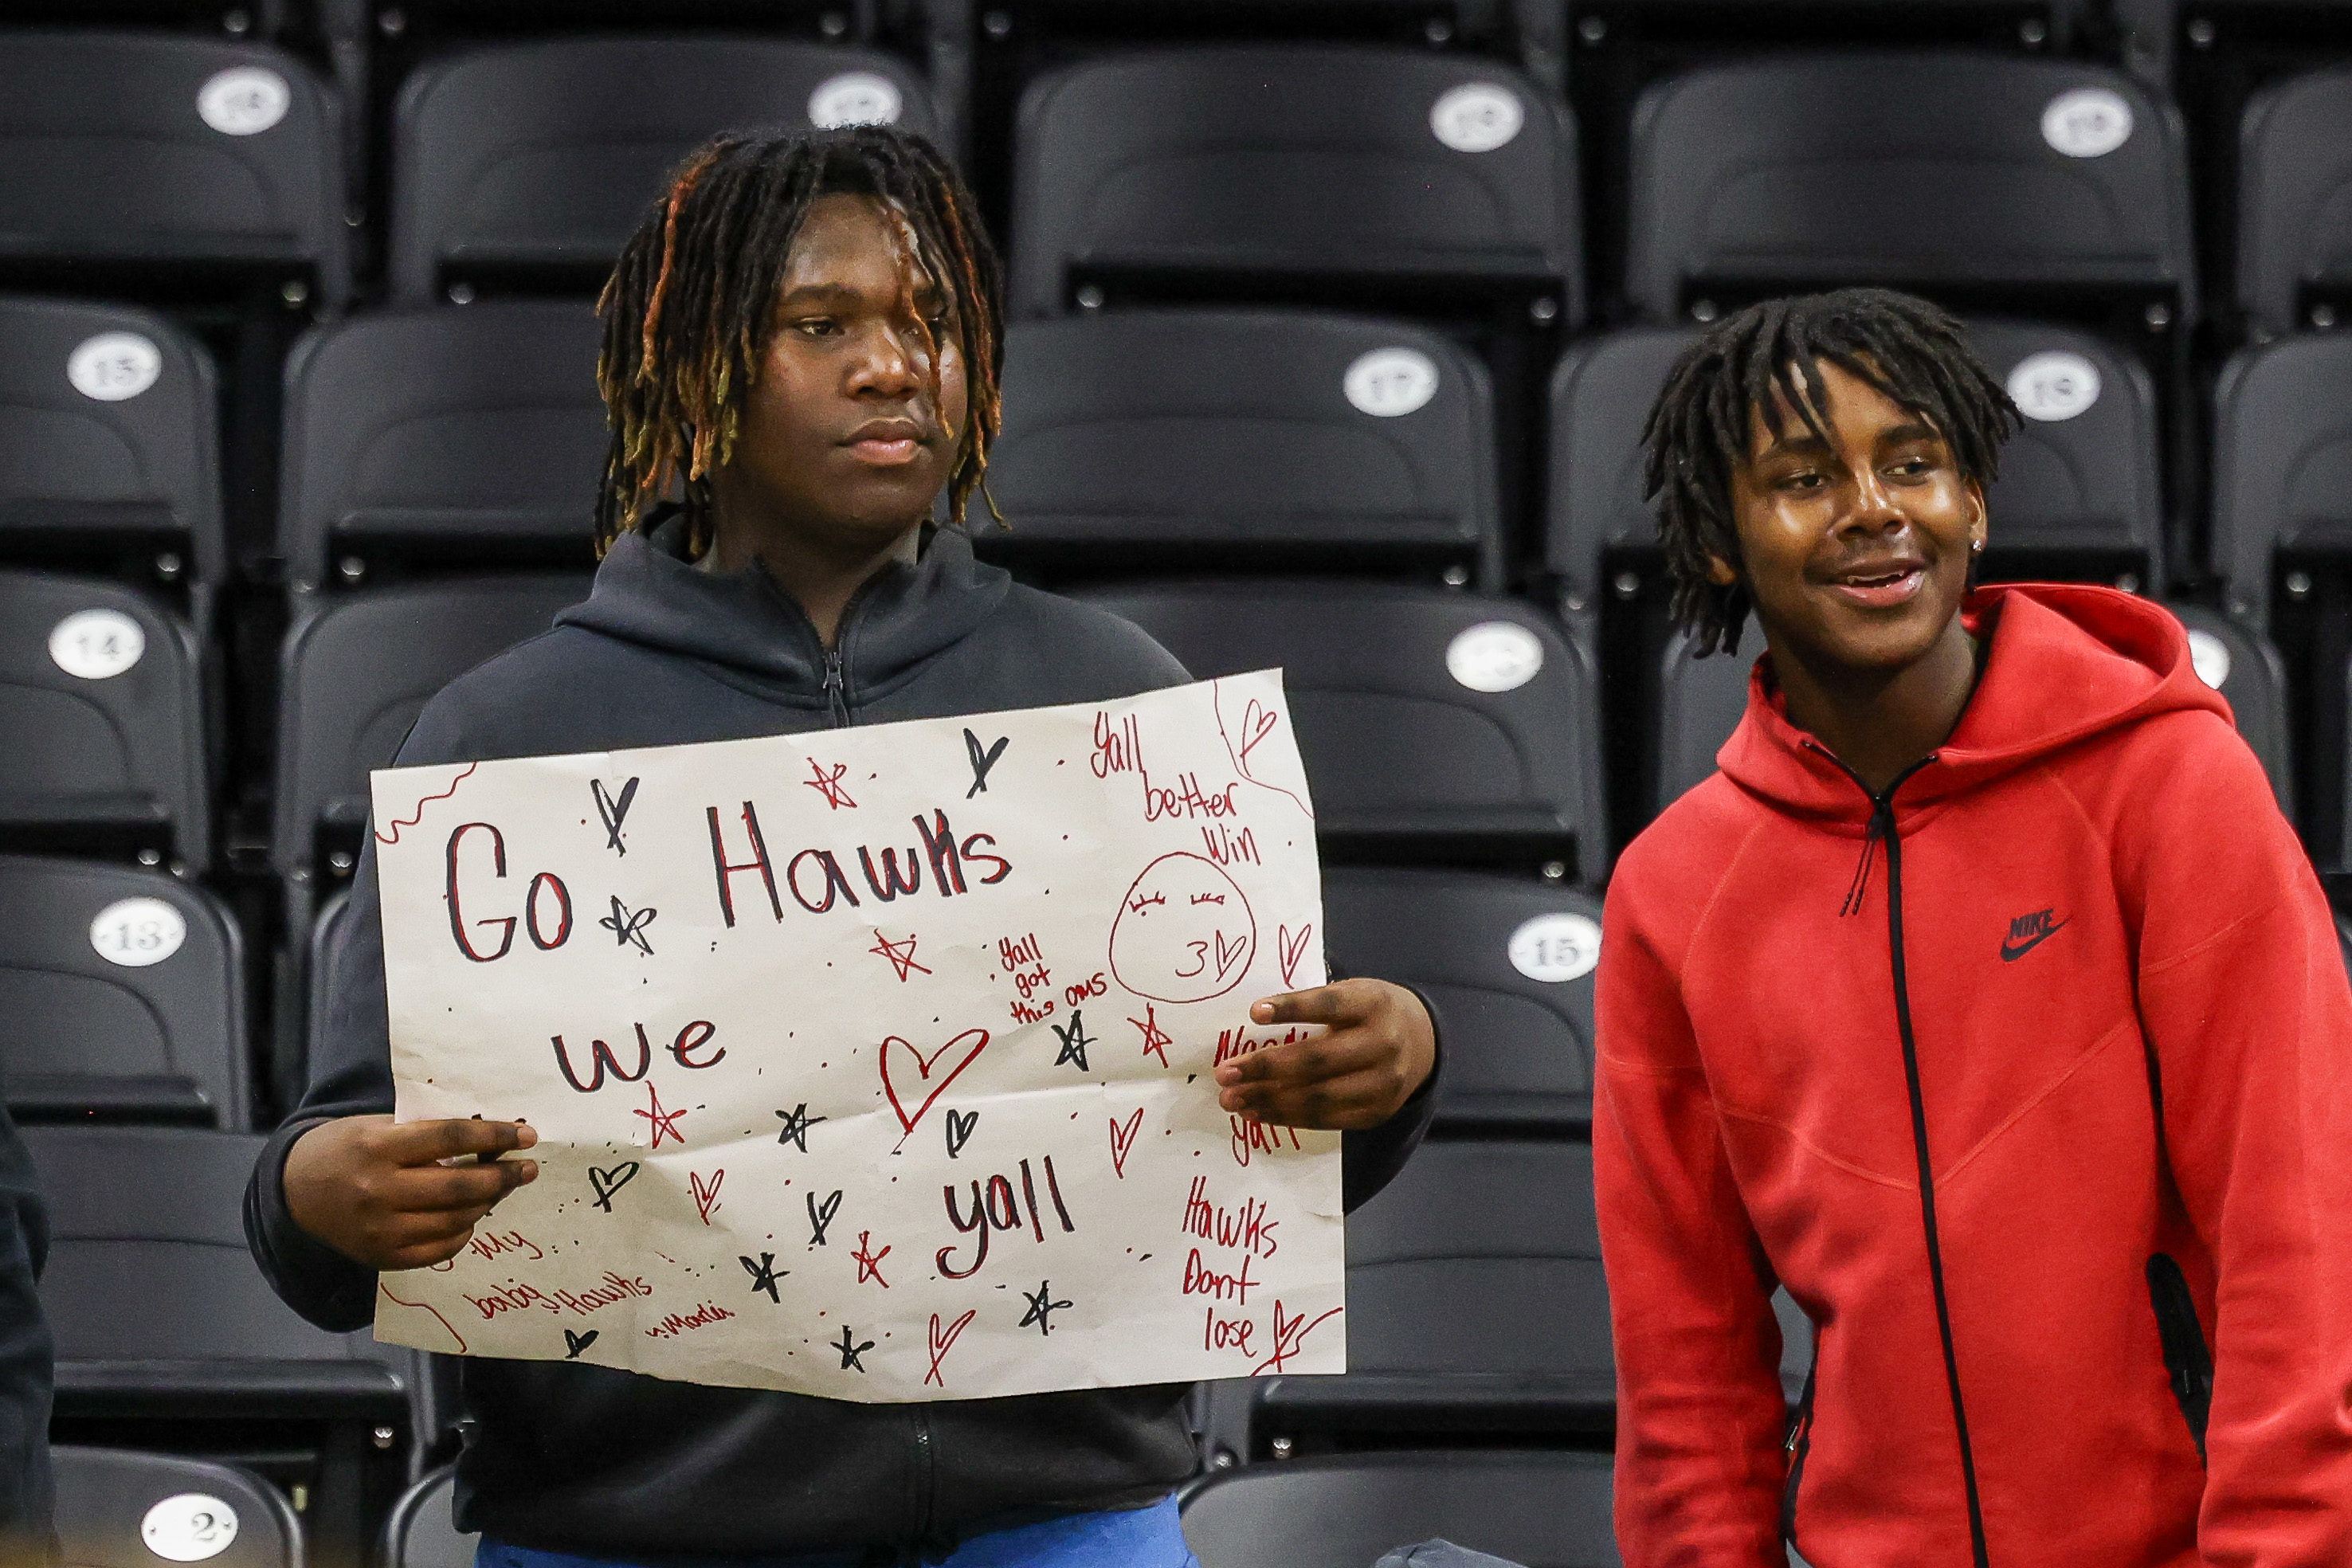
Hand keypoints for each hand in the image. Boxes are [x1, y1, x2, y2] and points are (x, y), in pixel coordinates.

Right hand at [283, 1115, 538, 1270]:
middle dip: (503, 1176)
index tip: (526, 1135)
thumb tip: (491, 1140)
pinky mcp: (381, 1257)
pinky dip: (463, 1232)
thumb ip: (427, 1134)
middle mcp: (378, 1191)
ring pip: (455, 1220)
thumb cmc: (347, 1148)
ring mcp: (379, 1230)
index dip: (494, 1136)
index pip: (450, 1138)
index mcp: (377, 1147)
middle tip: (528, 1168)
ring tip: (503, 1188)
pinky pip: (439, 1249)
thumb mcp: (380, 1126)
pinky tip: (473, 1216)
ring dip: (488, 1203)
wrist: (295, 1191)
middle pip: (458, 1186)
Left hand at [1213, 979, 1435, 1130]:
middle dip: (1265, 1068)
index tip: (1253, 1013)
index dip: (1292, 1008)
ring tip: (1232, 1099)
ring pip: (1318, 1097)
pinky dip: (1287, 1117)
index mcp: (1372, 1003)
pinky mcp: (1376, 1112)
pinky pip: (1326, 1119)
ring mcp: (1383, 1083)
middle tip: (1224, 1073)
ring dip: (1268, 1100)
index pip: (1329, 1005)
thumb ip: (1314, 1007)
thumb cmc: (1369, 1012)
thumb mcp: (1352, 994)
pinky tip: (1257, 1112)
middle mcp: (1382, 1043)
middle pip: (1318, 1059)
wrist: (1421, 1041)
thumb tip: (1253, 1024)